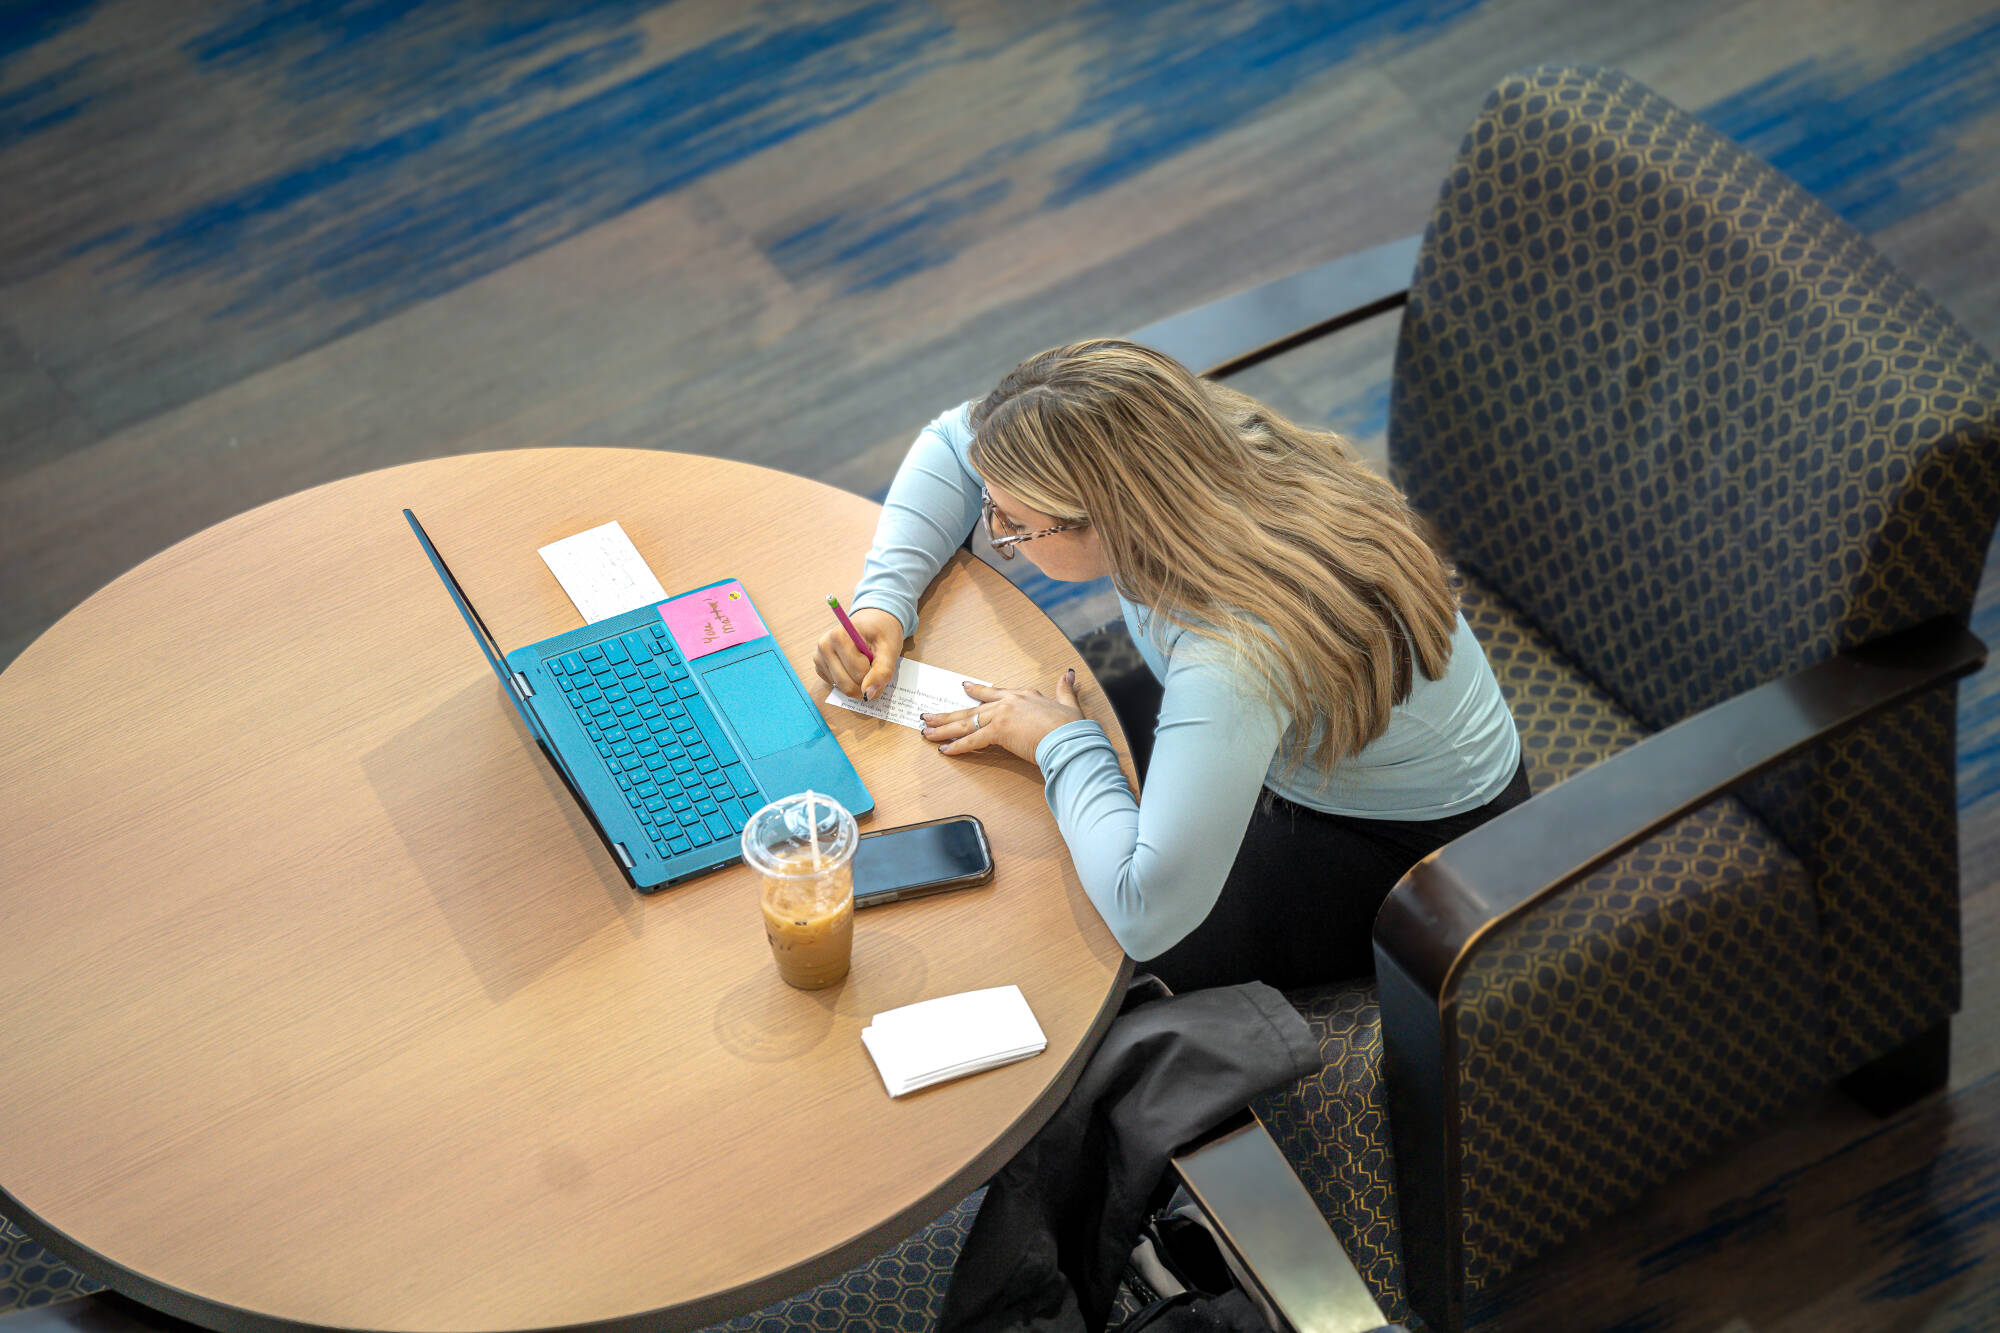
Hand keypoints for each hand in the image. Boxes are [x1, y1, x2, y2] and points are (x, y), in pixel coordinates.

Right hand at [813, 606, 904, 700]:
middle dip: (865, 683)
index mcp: (839, 636)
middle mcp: (824, 646)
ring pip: (841, 688)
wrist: (873, 623)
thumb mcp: (889, 649)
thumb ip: (882, 671)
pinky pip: (836, 686)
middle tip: (874, 667)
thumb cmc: (882, 633)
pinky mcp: (819, 667)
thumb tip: (868, 694)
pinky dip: (850, 681)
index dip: (874, 673)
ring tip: (865, 664)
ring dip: (858, 683)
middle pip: (847, 684)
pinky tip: (854, 667)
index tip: (879, 659)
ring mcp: (819, 658)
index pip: (858, 672)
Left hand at [922, 671, 1082, 764]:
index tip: (964, 688)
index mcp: (1024, 695)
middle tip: (930, 715)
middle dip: (949, 714)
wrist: (1070, 738)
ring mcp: (1002, 714)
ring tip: (927, 731)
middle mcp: (1009, 701)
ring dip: (945, 728)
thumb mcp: (1069, 704)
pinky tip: (945, 749)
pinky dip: (957, 746)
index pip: (994, 692)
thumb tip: (1069, 674)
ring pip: (967, 722)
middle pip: (973, 708)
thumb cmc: (1071, 727)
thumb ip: (1065, 689)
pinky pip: (972, 740)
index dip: (978, 692)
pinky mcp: (999, 731)